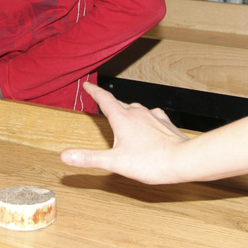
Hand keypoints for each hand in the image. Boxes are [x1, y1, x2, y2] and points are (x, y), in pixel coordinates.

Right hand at [61, 82, 189, 184]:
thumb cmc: (150, 162)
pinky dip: (146, 119)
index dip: (94, 91)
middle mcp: (137, 112)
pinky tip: (148, 125)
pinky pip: (152, 116)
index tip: (87, 85)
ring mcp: (153, 116)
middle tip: (102, 104)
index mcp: (122, 118)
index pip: (104, 99)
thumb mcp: (114, 162)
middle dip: (109, 103)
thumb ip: (88, 158)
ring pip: (136, 109)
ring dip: (127, 111)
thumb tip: (65, 156)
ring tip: (124, 118)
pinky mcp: (165, 123)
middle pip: (119, 103)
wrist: (183, 161)